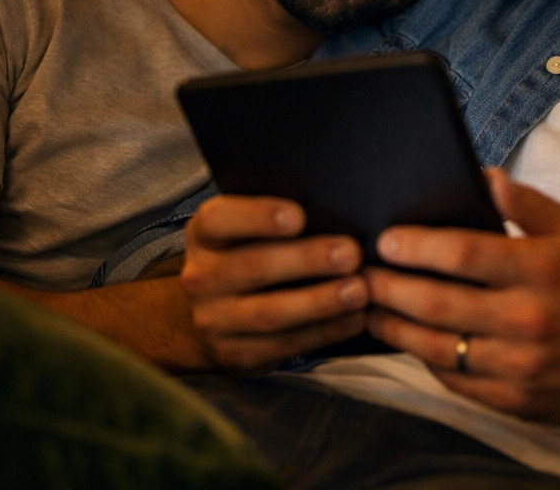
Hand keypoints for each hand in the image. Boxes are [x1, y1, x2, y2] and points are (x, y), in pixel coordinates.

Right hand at [181, 195, 368, 371]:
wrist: (215, 312)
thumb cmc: (249, 251)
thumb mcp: (246, 228)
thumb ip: (278, 216)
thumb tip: (335, 206)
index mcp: (204, 234)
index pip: (219, 219)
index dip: (258, 216)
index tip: (299, 216)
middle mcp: (201, 277)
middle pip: (254, 266)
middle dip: (307, 260)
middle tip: (350, 254)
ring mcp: (213, 320)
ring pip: (270, 313)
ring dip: (320, 302)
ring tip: (358, 290)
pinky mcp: (235, 354)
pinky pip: (284, 345)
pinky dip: (324, 331)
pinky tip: (354, 318)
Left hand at [364, 169, 559, 422]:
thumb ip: (527, 203)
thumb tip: (483, 176)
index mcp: (541, 269)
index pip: (464, 253)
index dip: (418, 245)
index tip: (385, 239)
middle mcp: (528, 318)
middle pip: (439, 302)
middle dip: (390, 286)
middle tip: (361, 273)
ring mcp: (520, 365)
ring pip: (437, 346)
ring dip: (394, 325)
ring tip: (369, 307)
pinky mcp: (514, 400)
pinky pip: (454, 379)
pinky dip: (423, 358)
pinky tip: (407, 339)